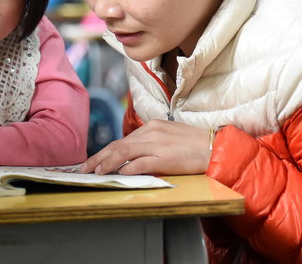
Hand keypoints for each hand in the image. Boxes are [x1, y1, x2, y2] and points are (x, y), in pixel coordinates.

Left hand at [80, 120, 210, 175]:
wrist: (217, 148)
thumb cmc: (195, 146)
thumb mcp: (170, 138)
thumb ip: (152, 144)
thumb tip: (133, 156)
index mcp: (153, 126)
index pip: (123, 139)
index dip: (105, 151)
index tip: (94, 161)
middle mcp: (152, 132)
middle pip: (118, 144)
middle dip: (98, 157)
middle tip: (84, 168)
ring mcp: (157, 145)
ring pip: (123, 152)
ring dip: (106, 163)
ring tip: (95, 172)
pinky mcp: (164, 158)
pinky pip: (140, 163)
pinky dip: (126, 169)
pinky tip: (117, 175)